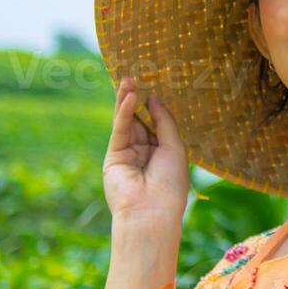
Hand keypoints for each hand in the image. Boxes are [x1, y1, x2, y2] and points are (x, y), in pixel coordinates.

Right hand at [102, 75, 189, 226]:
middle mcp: (143, 153)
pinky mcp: (113, 157)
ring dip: (127, 100)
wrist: (152, 212)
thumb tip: (153, 96)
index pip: (155, 124)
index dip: (154, 106)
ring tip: (127, 79)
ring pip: (126, 122)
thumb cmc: (170, 183)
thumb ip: (163, 120)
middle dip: (136, 99)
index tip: (152, 85)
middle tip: (133, 76)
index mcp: (161, 153)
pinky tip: (129, 98)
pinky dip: (124, 113)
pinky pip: (120, 130)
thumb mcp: (174, 146)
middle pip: (138, 120)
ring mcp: (127, 155)